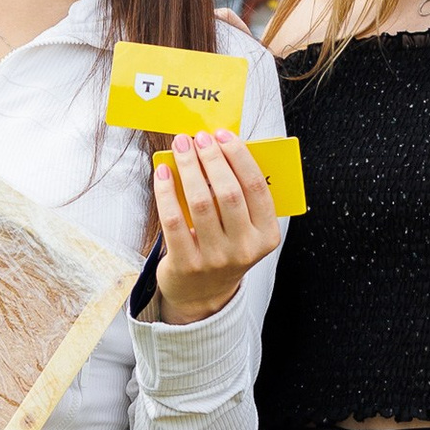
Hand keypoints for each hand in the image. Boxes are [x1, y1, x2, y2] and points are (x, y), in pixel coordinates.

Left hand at [153, 131, 285, 321]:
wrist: (201, 293)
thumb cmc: (223, 248)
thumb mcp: (243, 228)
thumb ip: (238, 195)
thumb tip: (217, 148)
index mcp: (266, 236)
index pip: (257, 188)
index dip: (239, 156)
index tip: (223, 135)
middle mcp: (244, 248)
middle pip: (229, 192)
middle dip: (212, 158)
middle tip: (199, 138)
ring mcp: (215, 259)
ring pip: (200, 202)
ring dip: (189, 167)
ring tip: (181, 147)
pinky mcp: (186, 264)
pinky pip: (174, 220)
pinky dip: (166, 191)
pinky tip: (163, 172)